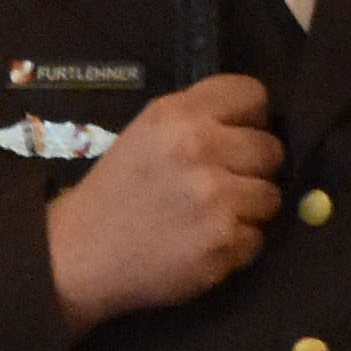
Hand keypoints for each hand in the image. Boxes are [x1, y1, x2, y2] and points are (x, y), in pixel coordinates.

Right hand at [46, 77, 282, 332]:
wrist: (79, 256)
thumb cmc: (117, 192)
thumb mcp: (147, 133)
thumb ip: (198, 119)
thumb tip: (255, 126)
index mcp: (178, 114)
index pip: (252, 94)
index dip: (251, 118)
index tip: (236, 136)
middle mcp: (199, 148)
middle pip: (271, 149)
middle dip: (253, 167)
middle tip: (224, 182)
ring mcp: (215, 198)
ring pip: (271, 195)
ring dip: (249, 209)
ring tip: (212, 216)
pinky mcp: (223, 242)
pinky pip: (258, 238)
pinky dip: (237, 244)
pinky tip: (204, 242)